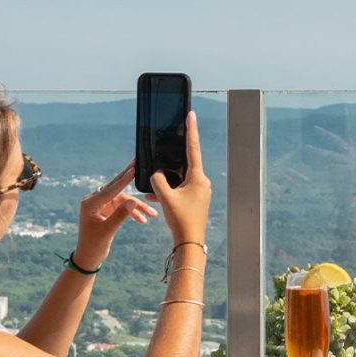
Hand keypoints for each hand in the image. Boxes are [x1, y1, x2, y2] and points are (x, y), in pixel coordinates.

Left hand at [75, 163, 157, 267]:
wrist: (88, 257)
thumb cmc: (93, 245)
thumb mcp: (107, 231)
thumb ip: (120, 215)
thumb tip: (132, 201)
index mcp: (90, 203)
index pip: (110, 189)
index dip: (124, 179)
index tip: (134, 169)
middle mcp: (94, 201)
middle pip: (115, 187)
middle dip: (129, 179)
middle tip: (138, 164)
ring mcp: (101, 205)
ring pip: (123, 200)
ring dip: (137, 207)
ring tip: (152, 214)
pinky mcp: (106, 210)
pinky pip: (122, 207)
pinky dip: (132, 213)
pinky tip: (142, 220)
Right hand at [149, 111, 211, 245]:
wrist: (189, 242)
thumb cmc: (180, 219)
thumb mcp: (165, 197)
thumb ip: (157, 180)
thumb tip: (156, 173)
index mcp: (198, 177)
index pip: (193, 148)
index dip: (191, 130)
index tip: (191, 114)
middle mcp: (201, 182)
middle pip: (182, 165)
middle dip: (168, 165)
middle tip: (161, 158)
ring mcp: (199, 190)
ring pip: (178, 179)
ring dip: (165, 183)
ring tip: (155, 193)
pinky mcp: (194, 199)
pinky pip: (179, 189)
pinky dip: (167, 191)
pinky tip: (154, 197)